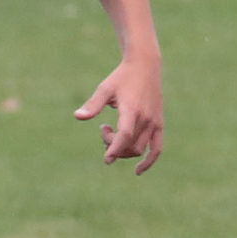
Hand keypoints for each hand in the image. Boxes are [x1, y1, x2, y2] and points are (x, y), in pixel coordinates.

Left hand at [74, 58, 163, 173]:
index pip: (125, 135)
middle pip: (129, 145)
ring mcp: (154, 122)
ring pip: (139, 149)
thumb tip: (78, 117)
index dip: (115, 148)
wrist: (145, 66)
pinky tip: (138, 171)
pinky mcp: (159, 124)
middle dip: (112, 145)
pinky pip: (156, 148)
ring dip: (123, 149)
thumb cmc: (121, 77)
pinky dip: (149, 161)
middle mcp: (146, 118)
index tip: (106, 159)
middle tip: (103, 129)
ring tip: (112, 133)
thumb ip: (93, 105)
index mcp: (132, 109)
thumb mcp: (105, 89)